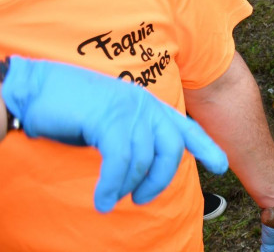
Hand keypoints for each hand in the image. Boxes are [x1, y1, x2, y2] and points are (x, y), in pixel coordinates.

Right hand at [1, 56, 227, 212]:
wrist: (37, 88)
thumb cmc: (72, 109)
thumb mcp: (112, 122)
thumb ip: (133, 137)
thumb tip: (142, 170)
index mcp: (150, 106)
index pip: (187, 128)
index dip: (207, 147)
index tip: (222, 167)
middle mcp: (145, 106)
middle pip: (172, 150)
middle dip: (160, 180)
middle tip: (140, 199)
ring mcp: (128, 110)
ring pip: (143, 159)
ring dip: (127, 187)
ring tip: (111, 199)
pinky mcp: (108, 118)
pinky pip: (119, 161)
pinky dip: (112, 185)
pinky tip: (102, 200)